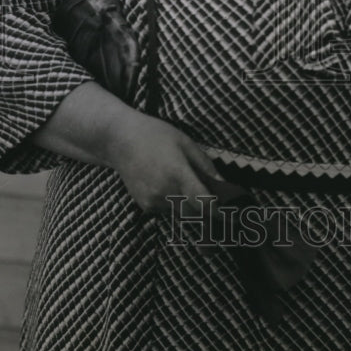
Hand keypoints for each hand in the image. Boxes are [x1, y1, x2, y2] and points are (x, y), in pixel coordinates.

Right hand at [107, 108, 222, 214]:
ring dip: (190, 207)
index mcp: (178, 174)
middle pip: (195, 215)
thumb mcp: (185, 142)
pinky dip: (174, 204)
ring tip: (188, 189)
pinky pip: (167, 211)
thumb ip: (204, 164)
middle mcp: (165, 192)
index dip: (220, 211)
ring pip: (181, 214)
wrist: (119, 140)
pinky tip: (169, 187)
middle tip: (215, 204)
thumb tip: (222, 182)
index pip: (205, 203)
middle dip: (207, 212)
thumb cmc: (155, 135)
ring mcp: (153, 201)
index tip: (231, 213)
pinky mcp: (145, 205)